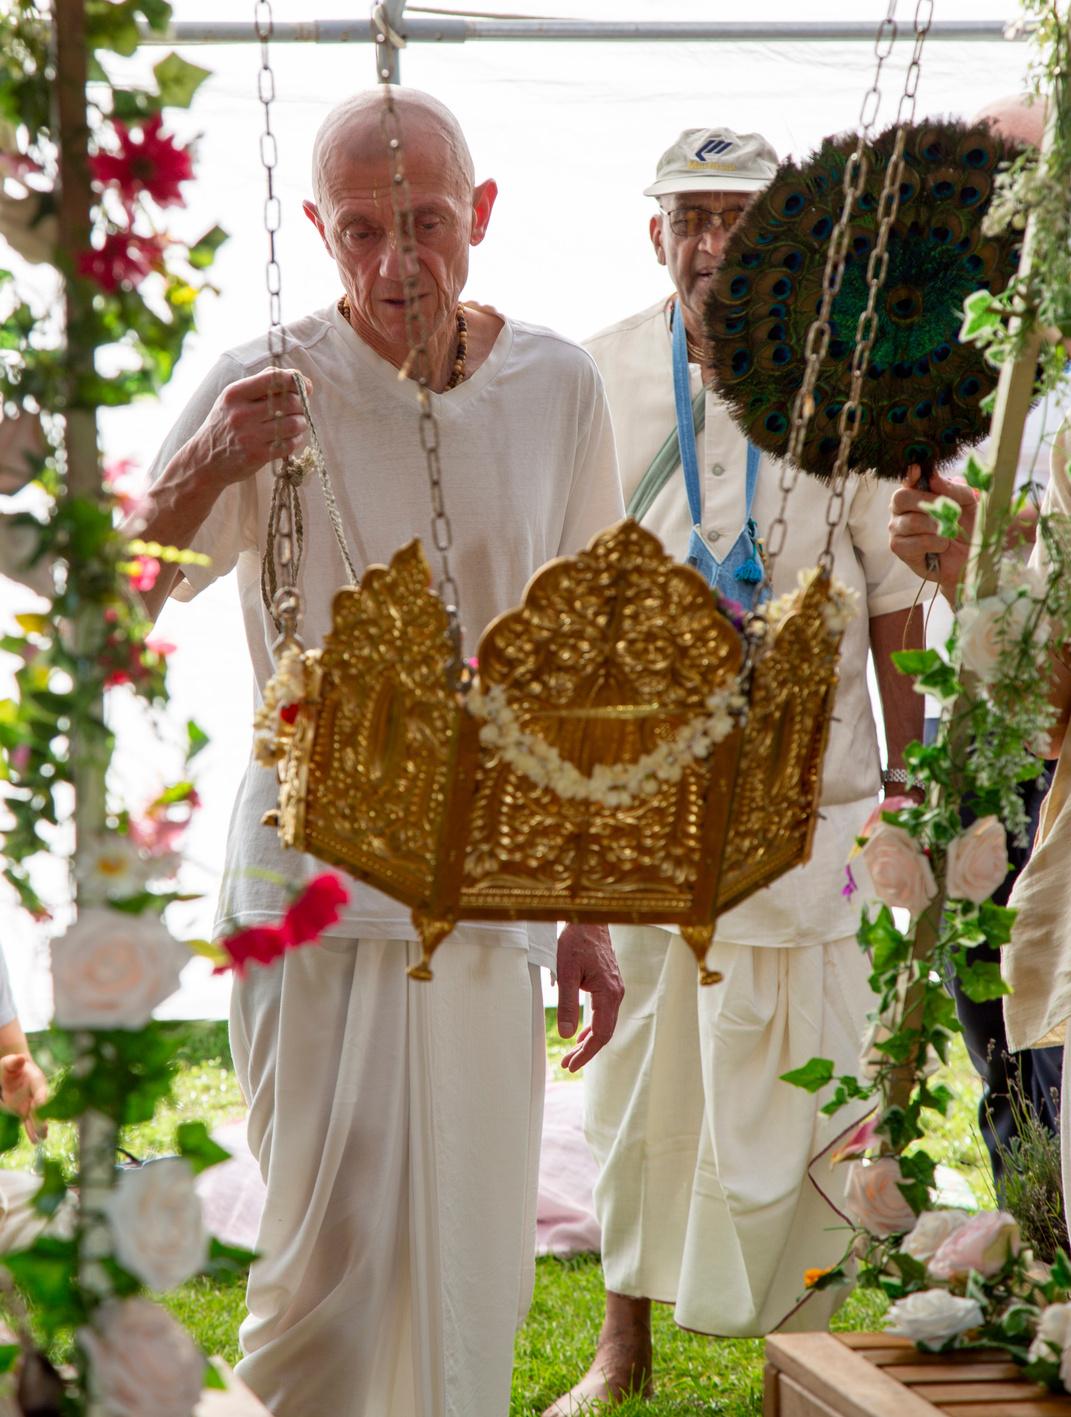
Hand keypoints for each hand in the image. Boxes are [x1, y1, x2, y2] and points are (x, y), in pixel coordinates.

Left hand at [0, 1053, 47, 1142]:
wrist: (12, 1072)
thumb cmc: (11, 1066)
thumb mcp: (10, 1063)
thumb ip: (15, 1062)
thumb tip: (20, 1058)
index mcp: (38, 1081)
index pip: (41, 1093)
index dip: (40, 1100)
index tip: (35, 1106)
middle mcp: (38, 1094)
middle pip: (42, 1109)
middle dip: (42, 1119)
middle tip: (44, 1129)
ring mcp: (32, 1104)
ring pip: (37, 1118)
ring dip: (38, 1128)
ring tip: (41, 1138)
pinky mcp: (25, 1111)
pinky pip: (29, 1122)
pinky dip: (32, 1131)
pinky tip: (36, 1141)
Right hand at [189, 367, 311, 485]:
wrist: (204, 460)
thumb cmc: (224, 424)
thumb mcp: (232, 399)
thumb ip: (259, 384)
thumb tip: (295, 376)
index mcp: (235, 393)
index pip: (274, 378)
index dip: (296, 380)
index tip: (304, 386)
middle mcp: (241, 413)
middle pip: (290, 402)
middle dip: (301, 404)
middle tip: (299, 409)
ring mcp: (250, 436)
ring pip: (294, 424)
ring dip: (301, 423)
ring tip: (296, 424)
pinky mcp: (258, 456)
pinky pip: (290, 444)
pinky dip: (296, 440)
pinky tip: (290, 438)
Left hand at [555, 923, 623, 1072]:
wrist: (589, 918)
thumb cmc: (577, 940)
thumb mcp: (566, 972)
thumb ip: (567, 1004)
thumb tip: (567, 1035)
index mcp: (609, 993)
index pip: (601, 1034)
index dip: (586, 1053)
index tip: (571, 1065)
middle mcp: (616, 993)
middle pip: (605, 1032)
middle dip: (586, 1051)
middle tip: (567, 1065)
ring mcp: (615, 989)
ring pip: (605, 1023)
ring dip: (588, 1040)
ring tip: (571, 1054)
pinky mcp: (609, 984)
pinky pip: (604, 1012)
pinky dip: (592, 1026)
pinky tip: (581, 1033)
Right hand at [889, 464, 974, 596]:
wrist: (972, 556)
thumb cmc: (968, 526)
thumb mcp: (968, 503)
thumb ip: (952, 489)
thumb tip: (932, 478)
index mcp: (916, 492)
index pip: (907, 480)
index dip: (910, 475)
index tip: (918, 470)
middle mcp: (902, 509)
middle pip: (901, 498)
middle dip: (928, 503)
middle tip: (951, 513)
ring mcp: (897, 529)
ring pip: (911, 522)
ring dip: (937, 527)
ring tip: (950, 532)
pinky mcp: (899, 549)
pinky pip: (914, 542)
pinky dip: (935, 543)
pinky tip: (942, 546)